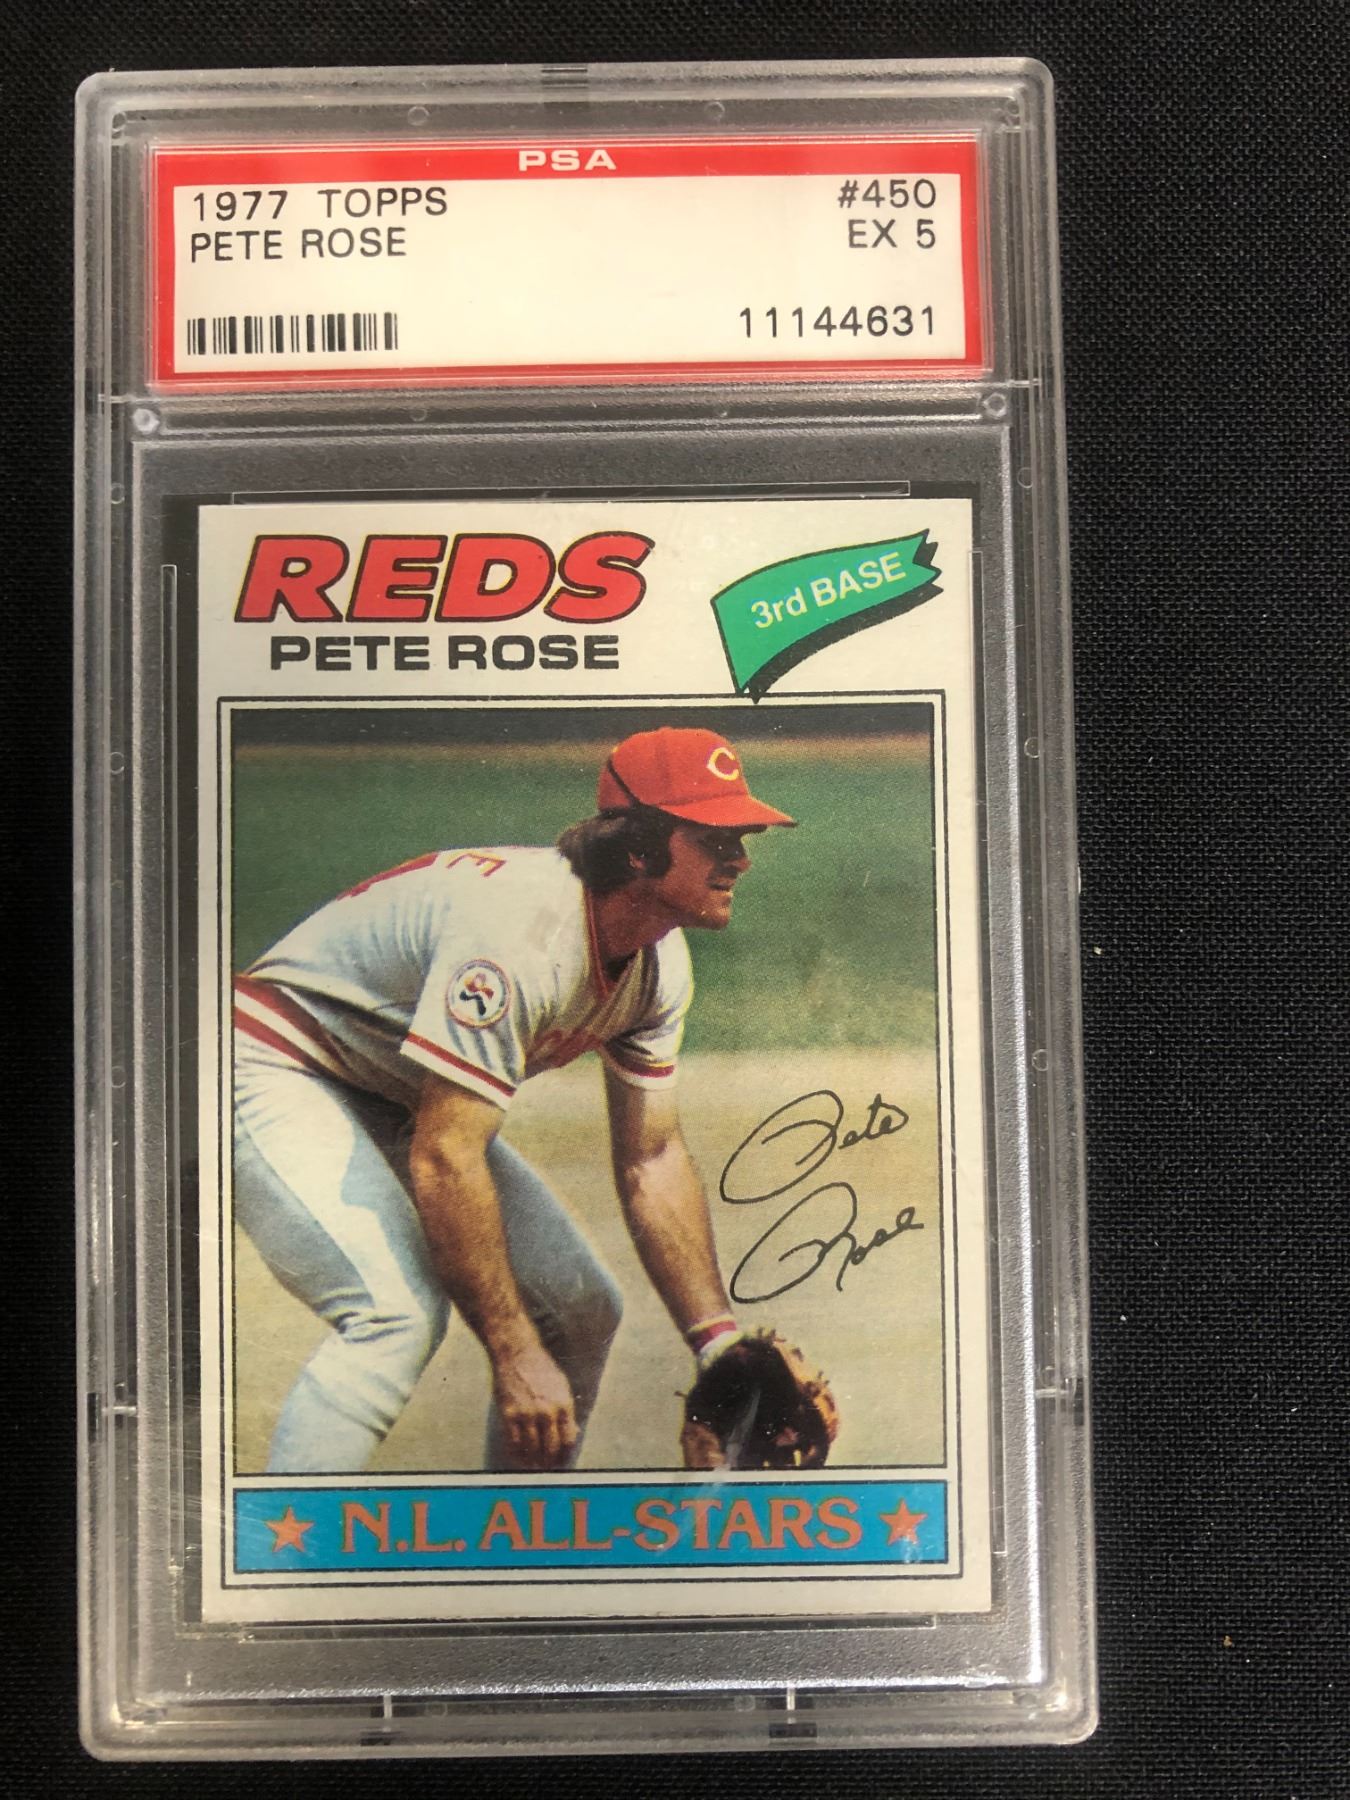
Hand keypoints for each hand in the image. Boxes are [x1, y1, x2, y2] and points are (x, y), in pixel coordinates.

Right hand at [492, 1339, 577, 1469]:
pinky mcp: (509, 1414)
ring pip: (532, 1449)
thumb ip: (567, 1411)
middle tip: (548, 1470)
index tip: (562, 1462)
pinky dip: (517, 1454)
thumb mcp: (562, 1387)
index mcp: (563, 1405)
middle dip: (550, 1462)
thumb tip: (572, 1434)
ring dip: (534, 1462)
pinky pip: (514, 1442)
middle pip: (551, 1448)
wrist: (517, 1353)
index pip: (568, 1440)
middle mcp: (546, 1412)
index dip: (565, 1455)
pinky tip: (520, 1459)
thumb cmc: (541, 1368)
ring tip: (535, 1468)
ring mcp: (526, 1414)